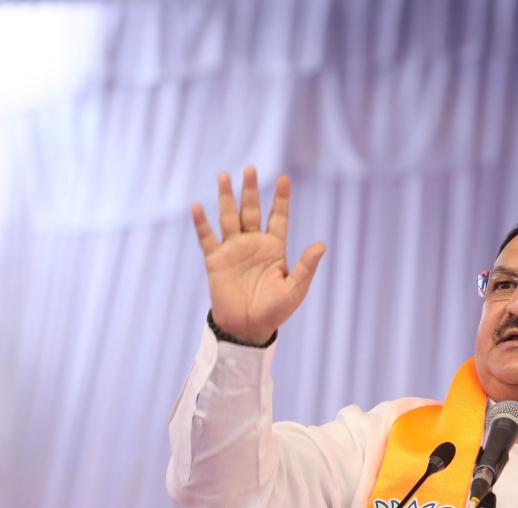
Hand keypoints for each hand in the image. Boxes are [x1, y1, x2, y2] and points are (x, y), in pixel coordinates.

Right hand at [191, 166, 325, 344]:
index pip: (278, 217)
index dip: (281, 199)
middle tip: (250, 168)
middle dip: (250, 190)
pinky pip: (207, 238)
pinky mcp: (215, 261)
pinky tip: (197, 206)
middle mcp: (253, 244)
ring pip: (228, 217)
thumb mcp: (295, 289)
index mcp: (274, 249)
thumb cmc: (274, 311)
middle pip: (251, 210)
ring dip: (226, 197)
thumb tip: (321, 244)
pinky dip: (201, 223)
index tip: (283, 179)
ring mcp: (233, 251)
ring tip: (224, 176)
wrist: (248, 328)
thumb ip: (306, 266)